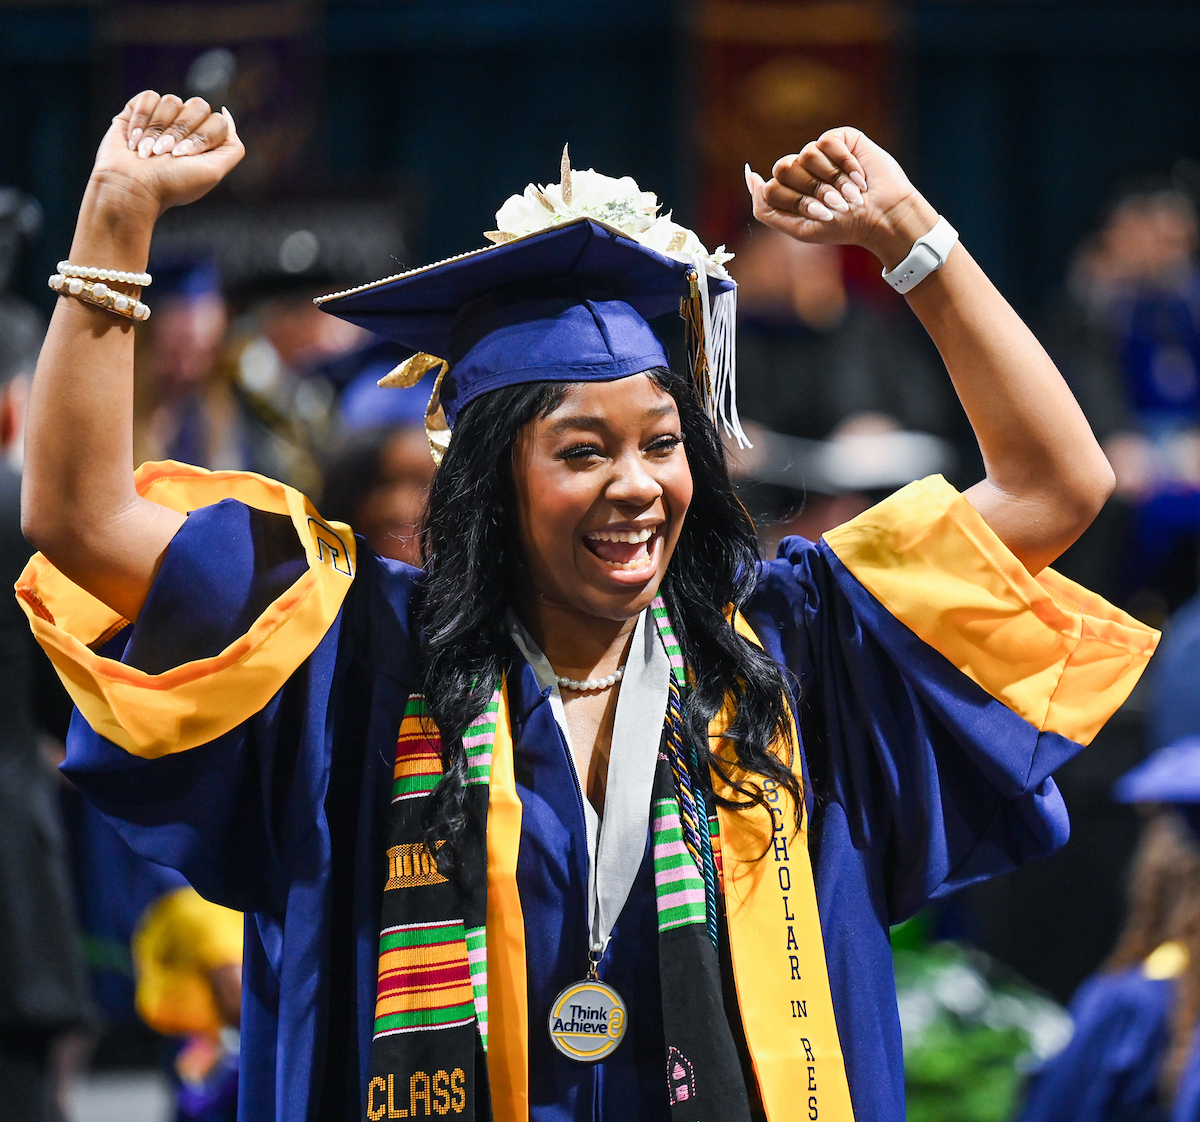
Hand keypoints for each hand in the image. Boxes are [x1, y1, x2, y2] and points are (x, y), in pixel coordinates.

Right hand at [88, 91, 244, 217]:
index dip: (202, 137)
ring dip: (159, 129)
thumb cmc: (173, 183)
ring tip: (150, 152)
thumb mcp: (214, 171)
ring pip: (172, 100)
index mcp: (207, 142)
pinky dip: (142, 119)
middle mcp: (188, 127)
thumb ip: (232, 146)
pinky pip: (149, 97)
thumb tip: (225, 112)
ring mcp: (164, 117)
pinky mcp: (139, 110)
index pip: (218, 121)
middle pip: (198, 105)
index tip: (185, 156)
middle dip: (181, 132)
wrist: (133, 186)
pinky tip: (136, 141)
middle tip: (167, 154)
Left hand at [746, 128, 937, 270]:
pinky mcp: (841, 138)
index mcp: (789, 191)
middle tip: (835, 204)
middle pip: (784, 167)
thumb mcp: (798, 228)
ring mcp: (820, 153)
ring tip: (851, 193)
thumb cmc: (841, 226)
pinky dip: (844, 163)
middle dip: (811, 190)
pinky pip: (828, 142)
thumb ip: (765, 207)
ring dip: (831, 179)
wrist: (881, 216)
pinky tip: (860, 177)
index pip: (772, 188)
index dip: (796, 202)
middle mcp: (801, 169)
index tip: (820, 215)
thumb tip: (751, 175)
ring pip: (806, 153)